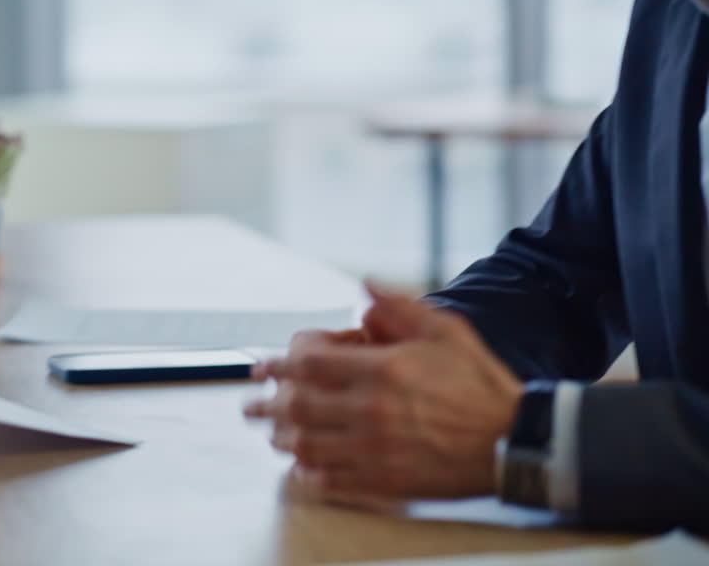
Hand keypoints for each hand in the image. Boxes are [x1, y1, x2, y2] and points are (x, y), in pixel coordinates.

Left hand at [244, 284, 522, 499]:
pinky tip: (299, 465)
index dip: (280, 361)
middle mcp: (371, 410)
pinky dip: (306, 472)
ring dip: (280, 436)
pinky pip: (329, 479)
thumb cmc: (480, 384)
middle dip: (266, 401)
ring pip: (304, 444)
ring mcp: (375, 449)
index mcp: (382, 369)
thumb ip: (399, 307)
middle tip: (251, 402)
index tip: (267, 364)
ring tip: (271, 431)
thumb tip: (363, 286)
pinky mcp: (384, 481)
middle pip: (296, 404)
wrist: (515, 441)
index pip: (307, 362)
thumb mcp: (446, 331)